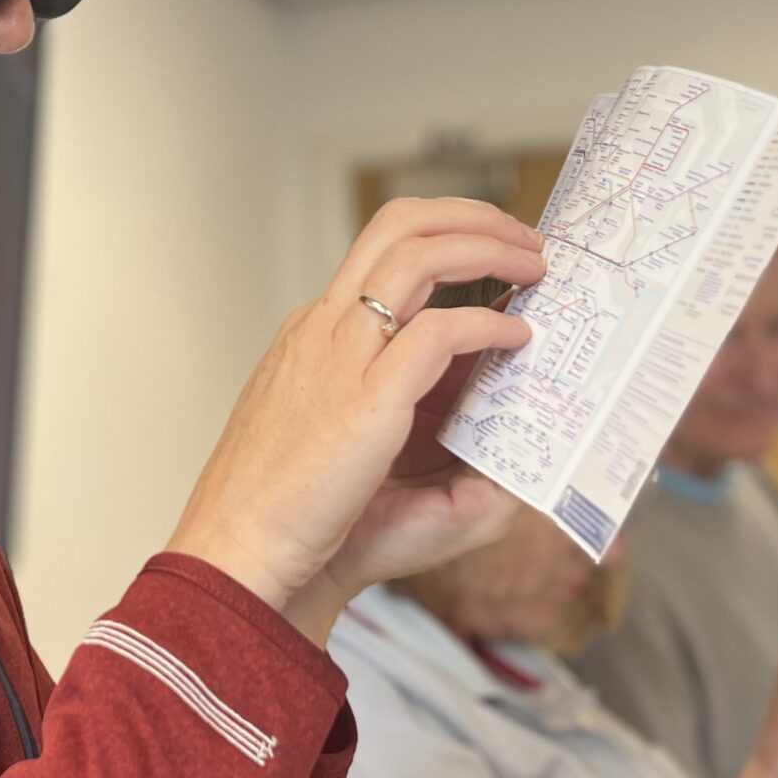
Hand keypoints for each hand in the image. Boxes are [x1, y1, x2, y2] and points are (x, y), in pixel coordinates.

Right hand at [167, 199, 543, 626]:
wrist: (242, 561)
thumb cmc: (292, 525)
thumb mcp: (357, 459)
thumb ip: (414, 436)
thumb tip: (500, 440)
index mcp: (315, 341)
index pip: (387, 260)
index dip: (451, 245)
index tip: (501, 263)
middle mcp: (323, 331)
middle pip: (398, 225)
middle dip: (474, 216)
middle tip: (526, 241)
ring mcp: (339, 356)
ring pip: (418, 254)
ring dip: (489, 246)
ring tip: (535, 267)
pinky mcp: (366, 399)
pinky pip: (439, 331)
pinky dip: (487, 325)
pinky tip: (517, 340)